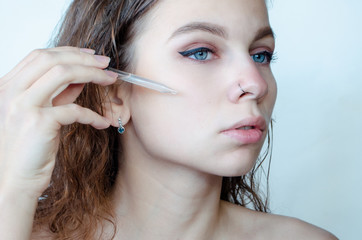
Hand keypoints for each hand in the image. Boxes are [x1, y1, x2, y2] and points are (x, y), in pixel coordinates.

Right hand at [0, 47, 116, 198]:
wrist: (14, 181)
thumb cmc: (28, 149)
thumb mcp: (40, 115)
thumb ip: (57, 94)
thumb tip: (81, 78)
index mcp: (8, 86)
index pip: (39, 56)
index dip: (68, 51)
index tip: (90, 55)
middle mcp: (11, 91)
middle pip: (51, 59)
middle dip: (84, 58)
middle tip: (106, 63)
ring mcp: (22, 106)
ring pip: (62, 74)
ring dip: (92, 74)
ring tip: (110, 79)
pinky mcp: (38, 123)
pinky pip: (74, 110)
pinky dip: (93, 115)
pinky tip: (104, 122)